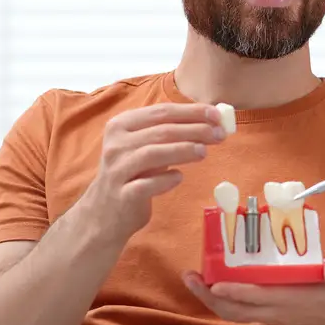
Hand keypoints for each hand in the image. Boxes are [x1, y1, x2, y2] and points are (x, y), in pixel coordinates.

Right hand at [78, 102, 229, 243]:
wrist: (104, 213)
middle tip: (220, 134)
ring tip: (205, 151)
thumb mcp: (143, 147)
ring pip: (153, 153)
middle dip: (195, 130)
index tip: (217, 115)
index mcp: (121, 125)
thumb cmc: (132, 174)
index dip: (192, 111)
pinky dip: (166, 179)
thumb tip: (210, 122)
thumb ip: (168, 134)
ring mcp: (117, 170)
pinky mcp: (122, 195)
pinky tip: (179, 177)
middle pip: (162, 130)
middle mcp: (116, 144)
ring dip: (183, 150)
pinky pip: (147, 184)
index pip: (162, 112)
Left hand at [182, 255, 324, 324]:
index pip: (259, 297)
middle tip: (189, 276)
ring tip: (192, 279)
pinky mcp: (266, 313)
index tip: (215, 282)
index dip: (236, 291)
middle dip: (209, 296)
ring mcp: (268, 314)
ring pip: (233, 312)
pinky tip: (211, 283)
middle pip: (235, 309)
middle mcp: (275, 310)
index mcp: (292, 299)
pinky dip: (221, 300)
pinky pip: (237, 311)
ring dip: (210, 299)